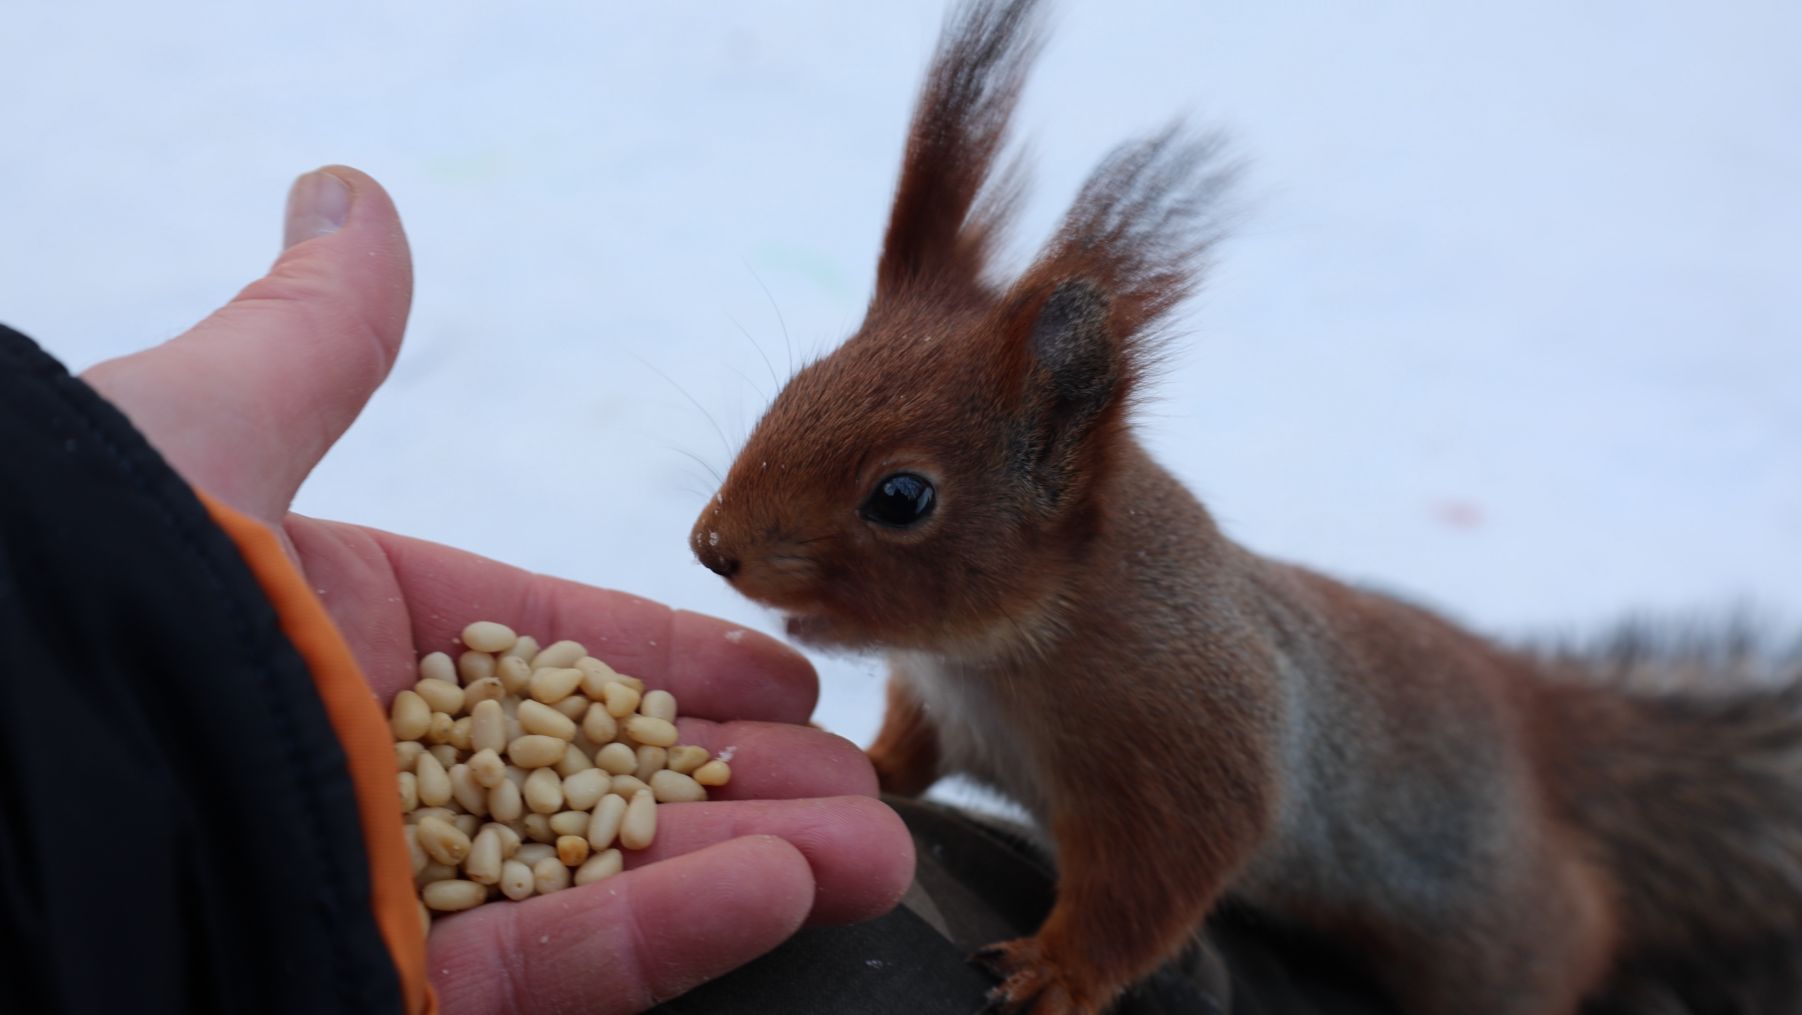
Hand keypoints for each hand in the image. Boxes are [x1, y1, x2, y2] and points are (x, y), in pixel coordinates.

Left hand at [82, 167, 912, 1012]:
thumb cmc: (88, 592)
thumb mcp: (203, 436)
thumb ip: (310, 343)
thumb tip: (355, 200)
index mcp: (336, 641)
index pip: (549, 652)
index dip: (677, 664)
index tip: (782, 668)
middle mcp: (369, 772)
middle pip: (600, 780)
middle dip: (747, 779)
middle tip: (866, 776)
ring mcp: (383, 889)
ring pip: (600, 884)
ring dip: (753, 866)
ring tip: (880, 849)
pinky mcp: (384, 991)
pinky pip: (552, 971)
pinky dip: (672, 936)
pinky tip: (793, 893)